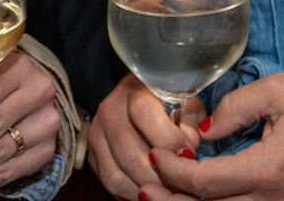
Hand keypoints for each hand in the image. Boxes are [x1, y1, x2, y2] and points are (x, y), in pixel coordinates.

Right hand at [86, 73, 202, 200]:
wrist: (134, 100)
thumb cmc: (165, 103)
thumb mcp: (184, 102)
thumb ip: (189, 121)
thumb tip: (190, 144)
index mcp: (135, 92)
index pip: (144, 114)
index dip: (168, 139)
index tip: (189, 153)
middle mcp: (111, 112)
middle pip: (130, 155)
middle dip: (160, 176)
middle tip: (182, 182)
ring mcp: (98, 136)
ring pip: (117, 176)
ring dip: (146, 189)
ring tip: (167, 189)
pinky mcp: (93, 157)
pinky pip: (110, 185)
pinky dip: (132, 193)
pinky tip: (151, 189)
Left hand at [145, 73, 283, 200]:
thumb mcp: (282, 91)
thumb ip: (236, 104)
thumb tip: (204, 127)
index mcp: (270, 170)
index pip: (207, 181)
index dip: (174, 172)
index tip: (156, 156)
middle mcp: (273, 200)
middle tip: (144, 186)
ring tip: (159, 196)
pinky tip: (198, 197)